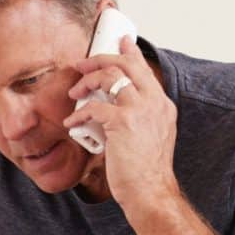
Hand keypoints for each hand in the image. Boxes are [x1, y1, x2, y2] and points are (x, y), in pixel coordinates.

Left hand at [64, 35, 179, 206]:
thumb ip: (137, 119)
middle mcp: (155, 103)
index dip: (130, 53)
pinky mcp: (123, 122)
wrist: (150, 192)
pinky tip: (71, 123)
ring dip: (87, 82)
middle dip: (100, 59)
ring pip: (110, 76)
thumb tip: (112, 113)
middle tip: (82, 65)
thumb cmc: (146, 173)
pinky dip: (79, 114)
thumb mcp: (149, 138)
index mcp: (162, 105)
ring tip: (74, 93)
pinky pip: (94, 108)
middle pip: (127, 64)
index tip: (120, 42)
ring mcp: (140, 110)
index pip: (144, 70)